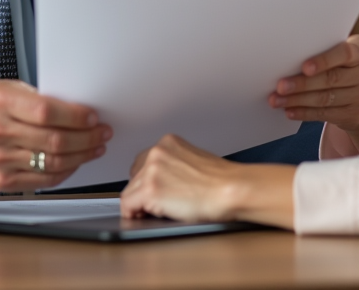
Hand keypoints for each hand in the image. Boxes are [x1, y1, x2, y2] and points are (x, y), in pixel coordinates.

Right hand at [0, 80, 111, 191]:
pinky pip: (44, 179)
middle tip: (102, 133)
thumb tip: (79, 109)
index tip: (93, 117)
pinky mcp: (2, 180)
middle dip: (87, 137)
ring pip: (53, 163)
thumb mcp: (9, 89)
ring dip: (81, 156)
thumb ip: (39, 99)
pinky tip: (75, 161)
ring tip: (94, 147)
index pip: (47, 112)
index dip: (76, 116)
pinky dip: (65, 171)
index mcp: (0, 103)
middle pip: (54, 141)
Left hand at [121, 134, 294, 228]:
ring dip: (141, 204)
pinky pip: (127, 205)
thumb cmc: (221, 182)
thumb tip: (163, 181)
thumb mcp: (194, 161)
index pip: (142, 163)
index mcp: (168, 142)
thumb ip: (174, 165)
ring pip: (130, 191)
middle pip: (134, 177)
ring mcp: (152, 170)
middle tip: (157, 205)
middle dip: (143, 192)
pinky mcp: (150, 190)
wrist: (231, 189)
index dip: (146, 181)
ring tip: (160, 211)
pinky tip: (145, 217)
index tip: (150, 191)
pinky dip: (133, 213)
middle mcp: (157, 152)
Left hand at [270, 34, 358, 150]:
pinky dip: (305, 113)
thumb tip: (288, 57)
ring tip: (277, 100)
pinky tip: (290, 111)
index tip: (304, 67)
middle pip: (332, 79)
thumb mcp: (341, 48)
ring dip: (298, 100)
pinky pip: (326, 114)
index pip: (345, 54)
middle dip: (303, 84)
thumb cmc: (343, 61)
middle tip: (280, 86)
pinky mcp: (355, 114)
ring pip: (326, 99)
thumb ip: (322, 48)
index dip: (324, 61)